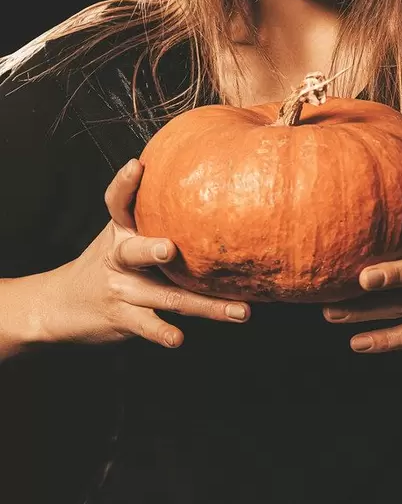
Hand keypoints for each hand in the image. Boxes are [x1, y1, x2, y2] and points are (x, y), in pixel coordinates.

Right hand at [35, 159, 250, 349]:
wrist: (59, 304)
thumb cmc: (108, 261)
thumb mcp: (120, 232)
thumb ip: (151, 213)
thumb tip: (206, 180)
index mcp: (120, 229)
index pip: (117, 202)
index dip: (124, 184)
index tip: (136, 165)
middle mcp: (117, 257)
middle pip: (134, 252)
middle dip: (151, 250)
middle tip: (170, 249)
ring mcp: (121, 289)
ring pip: (165, 296)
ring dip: (205, 305)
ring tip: (240, 311)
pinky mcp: (123, 317)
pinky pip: (147, 325)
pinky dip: (162, 332)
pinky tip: (178, 339)